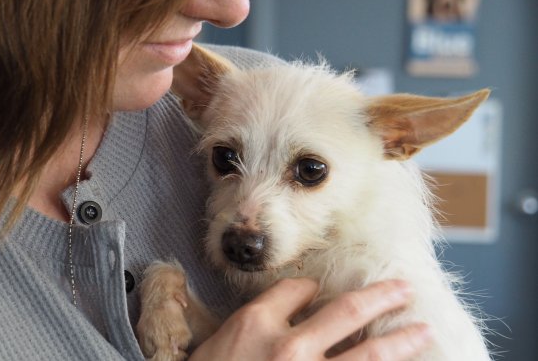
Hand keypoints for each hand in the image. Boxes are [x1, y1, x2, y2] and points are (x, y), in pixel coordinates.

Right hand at [189, 278, 431, 359]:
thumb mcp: (222, 341)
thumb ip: (258, 320)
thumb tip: (300, 304)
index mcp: (258, 322)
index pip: (299, 290)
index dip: (312, 289)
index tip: (320, 293)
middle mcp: (289, 346)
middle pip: (346, 312)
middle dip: (380, 297)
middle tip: (404, 289)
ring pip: (368, 354)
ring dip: (399, 341)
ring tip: (423, 331)